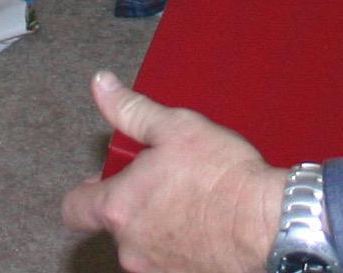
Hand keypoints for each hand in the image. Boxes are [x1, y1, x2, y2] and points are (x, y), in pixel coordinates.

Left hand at [61, 72, 285, 272]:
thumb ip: (132, 110)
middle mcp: (130, 246)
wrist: (268, 221)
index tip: (109, 179)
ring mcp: (155, 268)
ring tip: (189, 201)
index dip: (88, 191)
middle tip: (164, 181)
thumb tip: (103, 87)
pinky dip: (179, 243)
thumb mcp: (175, 127)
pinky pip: (168, 259)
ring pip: (142, 244)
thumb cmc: (224, 178)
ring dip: (156, 225)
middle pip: (115, 224)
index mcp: (119, 207)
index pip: (74, 208)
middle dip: (133, 203)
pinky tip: (204, 224)